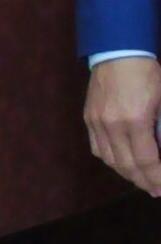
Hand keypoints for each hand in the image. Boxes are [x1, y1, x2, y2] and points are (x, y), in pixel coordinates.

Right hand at [86, 56, 160, 194]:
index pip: (146, 160)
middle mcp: (112, 125)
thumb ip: (160, 129)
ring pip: (110, 160)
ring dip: (126, 174)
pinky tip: (121, 163)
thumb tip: (160, 150)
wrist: (118, 53)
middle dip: (143, 181)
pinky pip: (98, 148)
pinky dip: (111, 160)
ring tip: (140, 180)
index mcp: (135, 120)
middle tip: (155, 191)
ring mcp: (97, 122)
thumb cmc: (148, 74)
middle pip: (127, 165)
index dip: (156, 178)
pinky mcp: (89, 118)